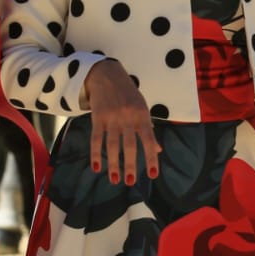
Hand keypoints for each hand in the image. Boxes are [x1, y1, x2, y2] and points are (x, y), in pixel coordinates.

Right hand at [84, 60, 161, 183]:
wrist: (107, 73)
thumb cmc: (128, 93)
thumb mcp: (142, 107)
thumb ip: (149, 128)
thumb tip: (158, 150)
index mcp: (142, 115)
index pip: (149, 139)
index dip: (152, 157)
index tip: (153, 175)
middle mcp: (128, 116)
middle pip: (130, 145)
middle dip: (130, 164)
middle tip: (130, 182)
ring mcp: (112, 117)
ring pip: (112, 144)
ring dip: (113, 164)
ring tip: (115, 179)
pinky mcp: (97, 116)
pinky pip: (96, 138)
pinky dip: (95, 154)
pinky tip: (96, 167)